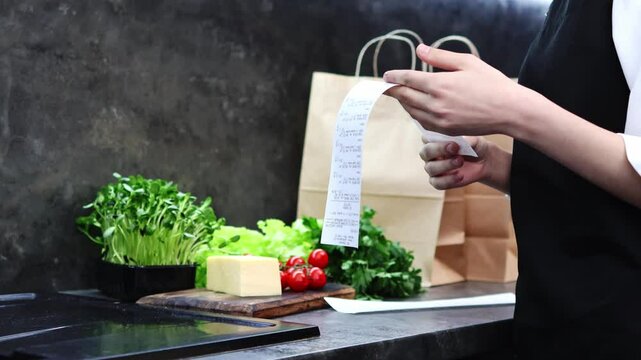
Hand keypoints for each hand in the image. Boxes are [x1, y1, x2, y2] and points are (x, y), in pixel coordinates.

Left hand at [384, 44, 526, 136]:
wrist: (509, 111)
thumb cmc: (491, 83)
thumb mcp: (467, 63)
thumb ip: (440, 57)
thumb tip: (420, 50)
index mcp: (439, 85)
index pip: (407, 80)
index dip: (394, 77)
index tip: (386, 76)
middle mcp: (436, 104)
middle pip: (404, 97)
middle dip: (393, 91)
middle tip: (385, 86)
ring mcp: (440, 120)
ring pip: (412, 111)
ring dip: (404, 102)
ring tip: (401, 94)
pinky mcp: (445, 130)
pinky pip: (422, 122)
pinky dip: (415, 113)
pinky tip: (416, 107)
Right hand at [420, 136, 488, 189]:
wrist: (483, 162)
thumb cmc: (475, 146)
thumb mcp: (474, 140)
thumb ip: (466, 140)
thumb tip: (459, 142)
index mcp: (434, 139)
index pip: (426, 137)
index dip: (437, 139)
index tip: (454, 143)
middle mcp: (430, 154)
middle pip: (425, 152)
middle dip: (439, 150)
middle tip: (455, 149)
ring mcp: (432, 168)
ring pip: (430, 168)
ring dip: (445, 165)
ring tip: (460, 161)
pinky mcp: (438, 182)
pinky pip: (437, 183)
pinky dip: (448, 180)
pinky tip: (460, 176)